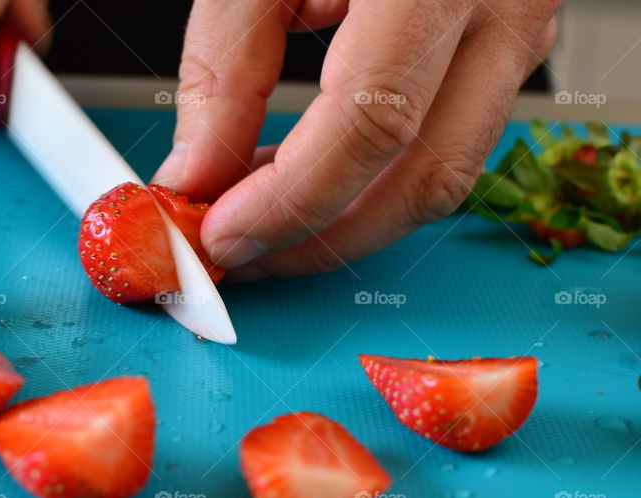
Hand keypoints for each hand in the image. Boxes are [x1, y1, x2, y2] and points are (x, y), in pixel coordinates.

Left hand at [153, 0, 560, 279]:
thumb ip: (225, 65)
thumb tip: (199, 171)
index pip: (371, 122)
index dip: (291, 201)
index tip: (222, 235)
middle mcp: (501, 7)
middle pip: (418, 179)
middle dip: (317, 239)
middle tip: (238, 252)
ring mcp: (519, 35)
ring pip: (440, 179)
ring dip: (343, 221)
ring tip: (260, 220)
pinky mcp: (505, 53)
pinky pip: (444, 146)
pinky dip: (370, 184)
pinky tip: (305, 179)